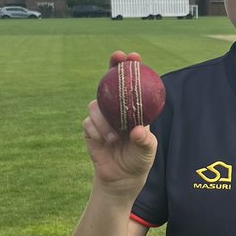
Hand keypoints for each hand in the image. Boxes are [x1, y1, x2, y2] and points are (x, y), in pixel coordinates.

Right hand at [82, 51, 157, 195]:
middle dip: (111, 67)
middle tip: (116, 58)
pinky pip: (88, 122)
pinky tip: (105, 142)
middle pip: (109, 82)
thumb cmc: (139, 160)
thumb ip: (144, 140)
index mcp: (134, 109)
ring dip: (104, 120)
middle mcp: (116, 109)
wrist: (121, 178)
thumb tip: (137, 130)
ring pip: (95, 105)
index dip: (130, 67)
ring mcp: (102, 117)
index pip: (132, 83)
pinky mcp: (90, 129)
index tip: (132, 56)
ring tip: (114, 138)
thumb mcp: (147, 151)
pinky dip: (96, 132)